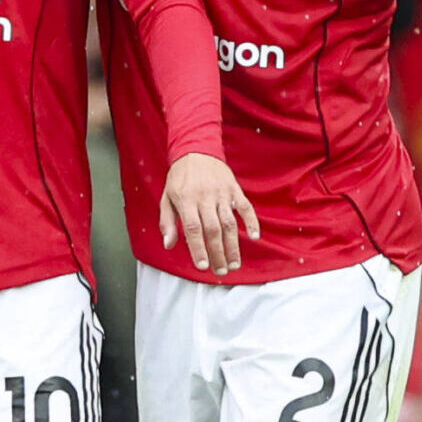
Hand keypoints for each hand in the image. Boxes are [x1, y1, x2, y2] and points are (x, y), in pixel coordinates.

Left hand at [159, 152, 259, 274]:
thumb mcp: (166, 197)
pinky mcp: (234, 189)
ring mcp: (221, 193)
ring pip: (229, 223)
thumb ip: (167, 222)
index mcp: (186, 200)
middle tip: (221, 271)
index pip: (193, 229)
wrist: (196, 150)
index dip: (199, 249)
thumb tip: (168, 245)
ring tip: (234, 264)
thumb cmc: (179, 178)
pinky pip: (245, 207)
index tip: (203, 266)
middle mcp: (205, 197)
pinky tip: (255, 237)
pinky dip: (251, 221)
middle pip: (213, 230)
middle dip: (218, 253)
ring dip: (233, 245)